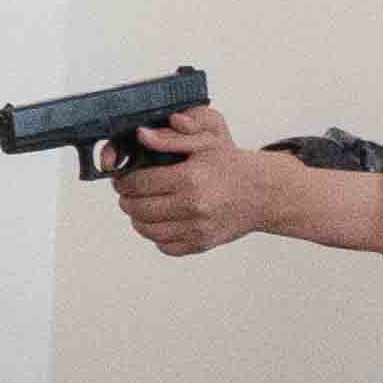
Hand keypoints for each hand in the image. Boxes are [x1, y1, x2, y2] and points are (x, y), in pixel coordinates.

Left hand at [112, 106, 267, 255]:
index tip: (122, 179)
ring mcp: (197, 229)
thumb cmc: (231, 166)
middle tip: (127, 193)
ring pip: (148, 231)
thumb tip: (142, 136)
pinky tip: (159, 221)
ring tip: (140, 207)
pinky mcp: (201, 244)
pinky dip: (156, 236)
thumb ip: (170, 138)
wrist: (261, 192)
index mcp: (190, 178)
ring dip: (137, 219)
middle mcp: (193, 206)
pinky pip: (165, 246)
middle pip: (139, 209)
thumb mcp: (204, 142)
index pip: (140, 183)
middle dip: (127, 200)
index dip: (124, 181)